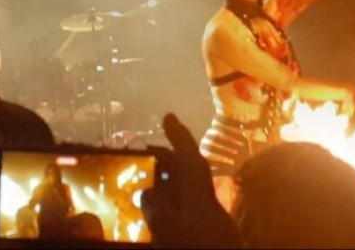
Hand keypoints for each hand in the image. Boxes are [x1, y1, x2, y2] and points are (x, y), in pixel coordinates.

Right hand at [141, 113, 242, 248]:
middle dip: (167, 164)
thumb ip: (157, 210)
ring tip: (143, 187)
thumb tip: (147, 194)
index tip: (167, 117)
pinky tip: (158, 219)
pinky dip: (172, 212)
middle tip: (143, 155)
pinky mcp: (210, 240)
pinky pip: (188, 217)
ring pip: (189, 199)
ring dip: (167, 190)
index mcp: (202, 201)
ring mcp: (212, 227)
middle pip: (189, 178)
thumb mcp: (170, 232)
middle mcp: (210, 210)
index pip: (190, 160)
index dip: (179, 136)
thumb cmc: (199, 249)